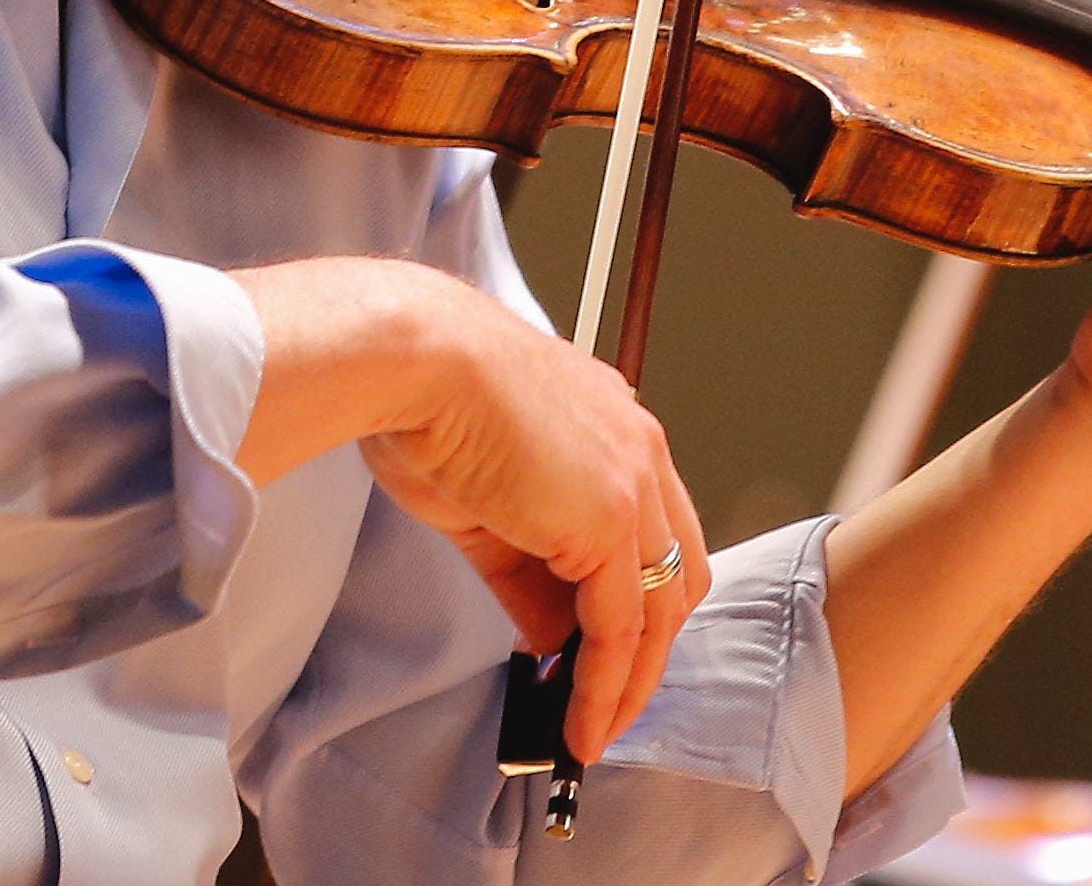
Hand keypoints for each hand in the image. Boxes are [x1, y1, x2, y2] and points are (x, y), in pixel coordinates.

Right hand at [235, 259, 710, 763]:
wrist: (415, 362)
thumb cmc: (429, 403)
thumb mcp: (485, 504)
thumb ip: (527, 576)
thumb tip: (548, 639)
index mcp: (615, 427)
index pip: (653, 530)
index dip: (635, 599)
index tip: (602, 649)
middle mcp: (641, 451)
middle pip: (676, 572)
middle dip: (645, 646)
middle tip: (606, 696)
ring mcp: (635, 484)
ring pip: (659, 609)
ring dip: (630, 681)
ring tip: (594, 730)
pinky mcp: (613, 520)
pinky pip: (623, 627)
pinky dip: (608, 685)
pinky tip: (584, 720)